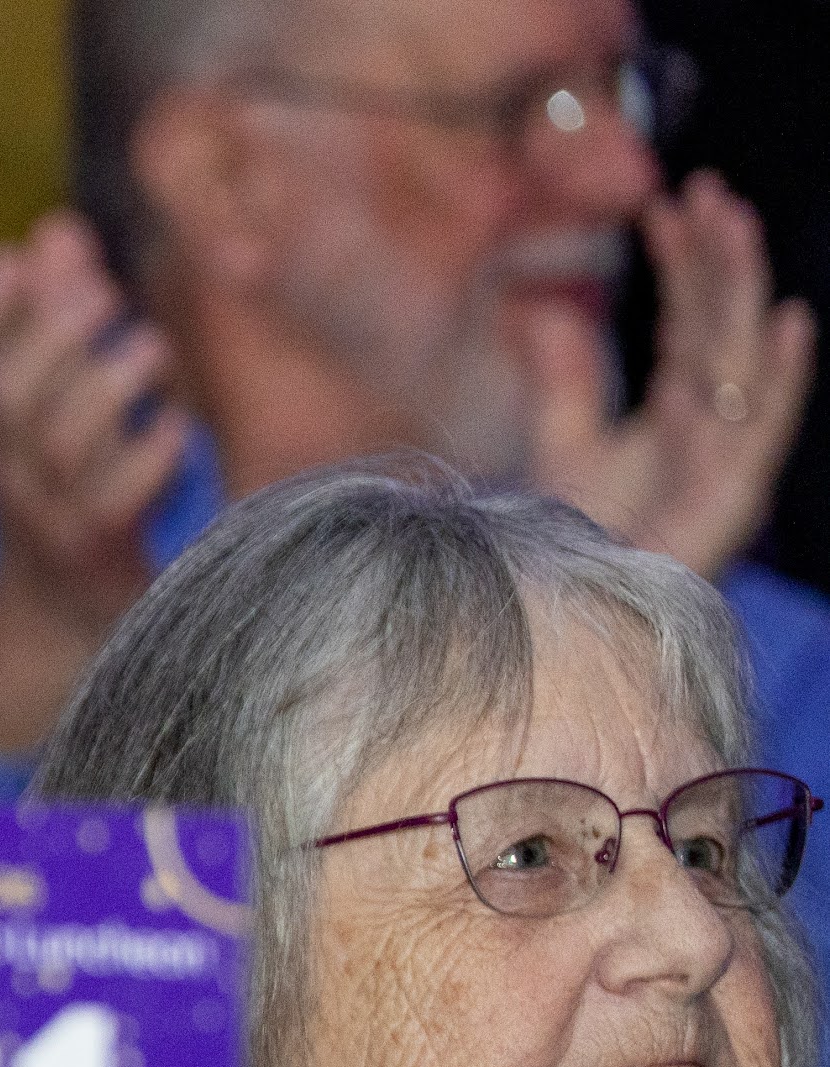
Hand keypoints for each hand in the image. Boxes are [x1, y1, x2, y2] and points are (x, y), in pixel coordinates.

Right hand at [0, 215, 190, 759]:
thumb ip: (50, 321)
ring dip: (104, 385)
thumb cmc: (69, 495)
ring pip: (55, 444)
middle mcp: (7, 477)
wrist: (58, 626)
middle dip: (52, 333)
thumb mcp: (46, 413)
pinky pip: (109, 504)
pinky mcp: (95, 557)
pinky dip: (145, 457)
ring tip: (153, 349)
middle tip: (106, 293)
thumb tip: (52, 232)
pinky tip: (175, 429)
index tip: (16, 257)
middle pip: (5, 396)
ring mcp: (47, 520)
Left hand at [527, 177, 814, 583]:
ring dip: (744, 287)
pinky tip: (787, 319)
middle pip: (721, 321)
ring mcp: (726, 454)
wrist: (570, 611)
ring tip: (738, 223)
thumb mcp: (561, 444)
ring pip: (744, 354)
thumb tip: (544, 309)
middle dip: (717, 255)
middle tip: (705, 189)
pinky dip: (780, 372)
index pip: (687, 314)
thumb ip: (562, 380)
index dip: (680, 260)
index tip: (661, 203)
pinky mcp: (733, 493)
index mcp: (676, 406)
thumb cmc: (576, 536)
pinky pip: (764, 426)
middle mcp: (710, 422)